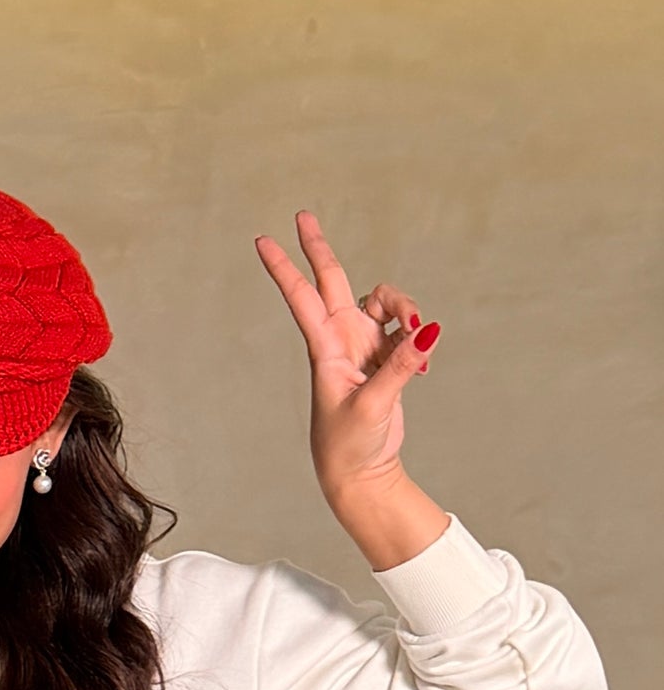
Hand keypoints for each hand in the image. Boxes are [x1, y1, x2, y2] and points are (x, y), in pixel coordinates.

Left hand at [256, 211, 450, 570]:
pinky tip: (425, 368)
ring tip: (419, 338)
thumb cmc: (351, 446)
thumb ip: (400, 365)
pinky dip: (419, 341)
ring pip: (384, 303)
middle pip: (332, 281)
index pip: (302, 298)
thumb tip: (427, 330)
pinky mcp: (385, 360)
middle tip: (302, 215)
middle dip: (319, 248)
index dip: (285, 268)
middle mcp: (342, 341)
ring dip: (405, 310)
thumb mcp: (374, 404)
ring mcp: (364, 348)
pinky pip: (406, 332)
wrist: (361, 474)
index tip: (263, 240)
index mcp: (325, 349)